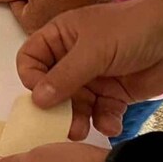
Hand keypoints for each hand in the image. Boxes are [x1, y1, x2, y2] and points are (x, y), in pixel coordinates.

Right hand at [16, 0, 162, 138]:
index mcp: (60, 37)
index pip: (30, 59)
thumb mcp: (93, 50)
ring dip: (76, 119)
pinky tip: (111, 125)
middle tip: (59, 122)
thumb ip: (64, 76)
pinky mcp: (113, 94)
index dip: (31, 77)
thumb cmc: (132, 30)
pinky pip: (100, 112)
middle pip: (50, 87)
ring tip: (79, 131)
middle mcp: (72, 58)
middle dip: (55, 106)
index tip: (41, 94)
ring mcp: (93, 77)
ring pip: (74, 104)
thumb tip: (36, 100)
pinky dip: (104, 121)